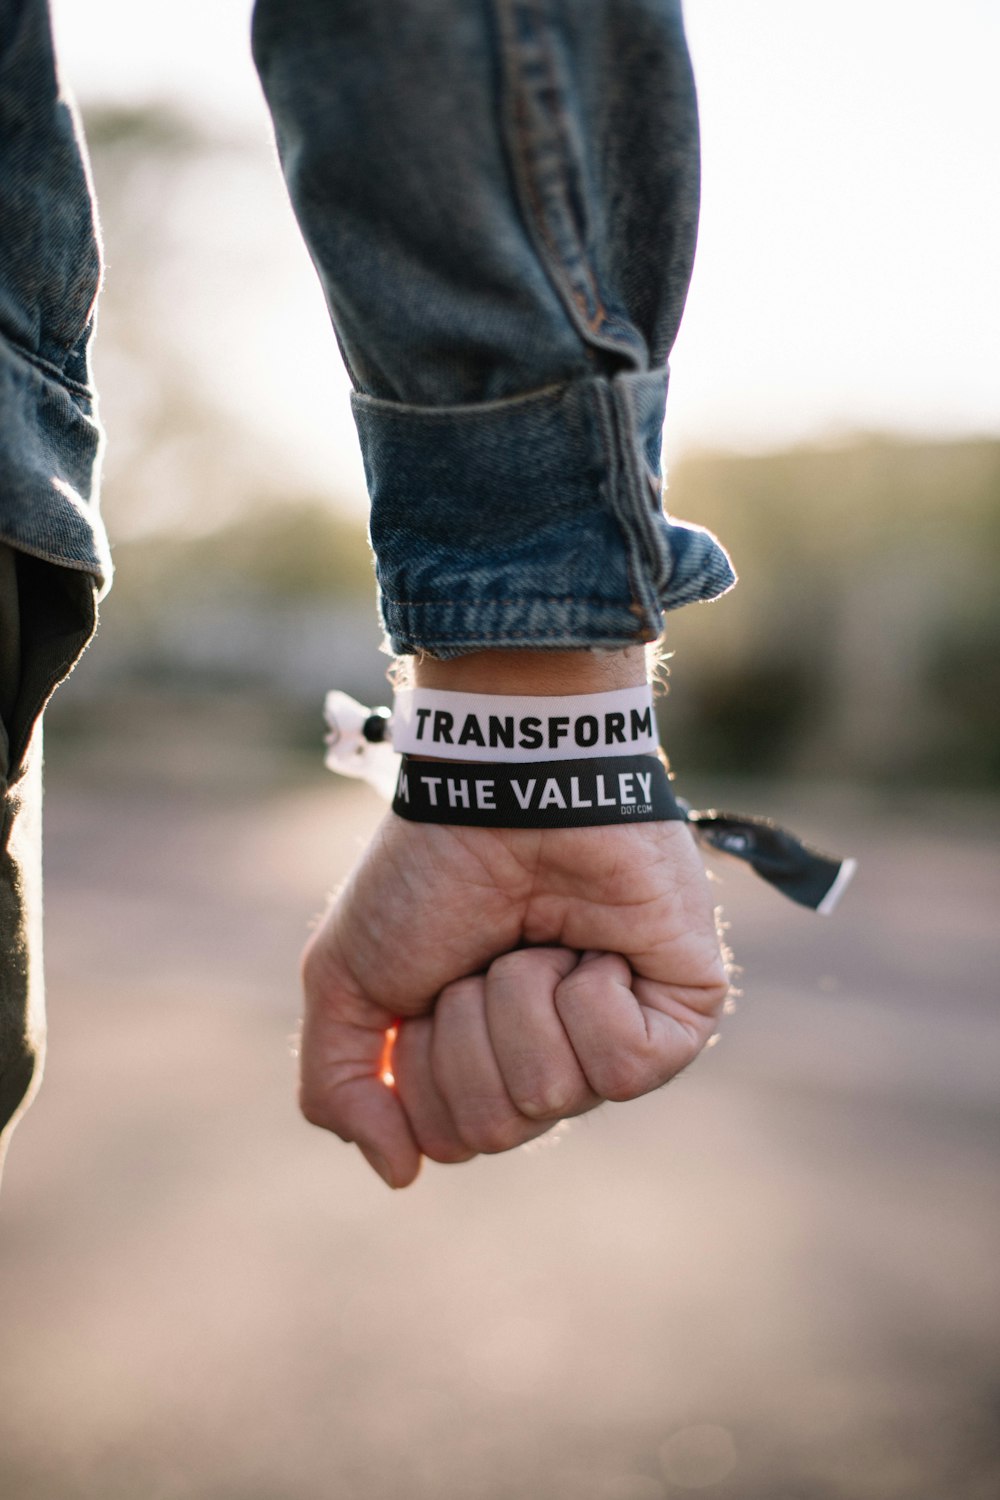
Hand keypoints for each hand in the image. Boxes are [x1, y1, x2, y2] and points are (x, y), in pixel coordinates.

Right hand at [299, 811, 728, 1186]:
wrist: (504, 787)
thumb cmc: (430, 871)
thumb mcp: (346, 981)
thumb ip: (340, 1086)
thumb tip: (398, 1173)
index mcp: (481, 1058)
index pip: (448, 1139)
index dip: (421, 1064)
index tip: (429, 981)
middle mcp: (549, 1058)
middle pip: (494, 1128)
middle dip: (466, 1029)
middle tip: (484, 954)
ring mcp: (616, 1038)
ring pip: (551, 1094)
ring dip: (522, 999)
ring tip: (541, 937)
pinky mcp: (682, 1015)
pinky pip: (623, 1068)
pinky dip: (589, 997)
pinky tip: (595, 948)